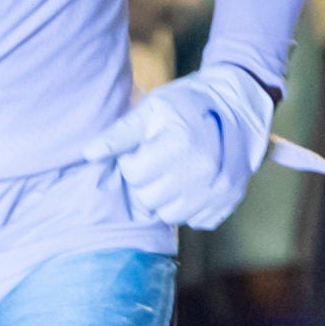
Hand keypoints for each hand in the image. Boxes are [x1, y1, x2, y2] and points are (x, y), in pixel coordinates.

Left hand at [80, 64, 272, 229]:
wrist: (235, 105)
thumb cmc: (184, 104)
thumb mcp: (150, 109)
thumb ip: (118, 134)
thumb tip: (88, 154)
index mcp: (180, 143)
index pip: (134, 175)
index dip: (132, 162)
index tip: (143, 148)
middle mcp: (204, 170)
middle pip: (150, 199)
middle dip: (147, 181)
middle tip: (158, 160)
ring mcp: (220, 188)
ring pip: (172, 215)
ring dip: (166, 197)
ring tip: (173, 172)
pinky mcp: (230, 201)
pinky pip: (197, 221)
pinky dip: (190, 207)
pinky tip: (192, 183)